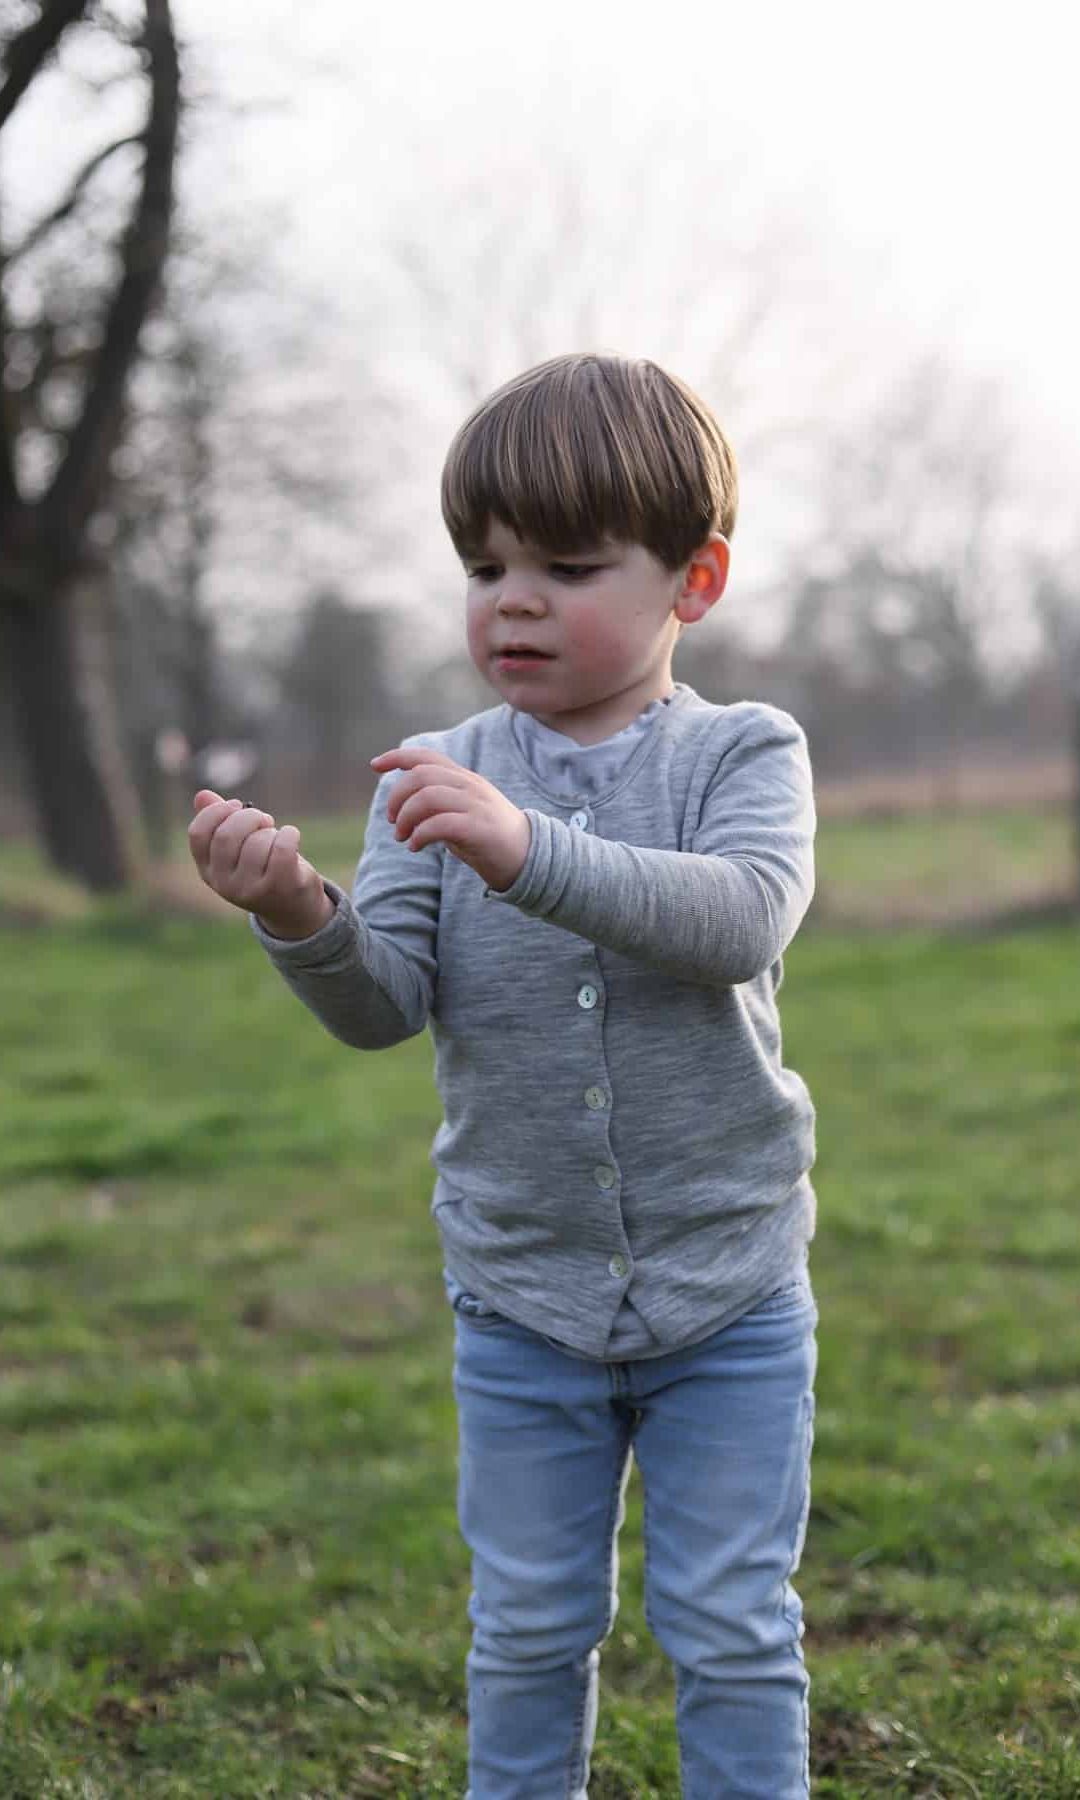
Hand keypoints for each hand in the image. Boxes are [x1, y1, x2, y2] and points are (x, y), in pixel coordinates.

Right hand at [187, 790, 333, 936]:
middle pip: (227, 835)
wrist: (294, 909)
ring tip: (276, 839)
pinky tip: (292, 837)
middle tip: (263, 820)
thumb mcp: (238, 849)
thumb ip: (220, 823)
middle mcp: (224, 884)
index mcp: (208, 871)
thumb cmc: (263, 869)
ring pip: (257, 842)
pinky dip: (290, 834)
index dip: (217, 811)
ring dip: (271, 831)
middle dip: (249, 817)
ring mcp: (251, 889)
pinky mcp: (279, 887)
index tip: (235, 805)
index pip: (198, 833)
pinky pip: (283, 847)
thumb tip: (202, 795)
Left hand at [370, 747, 530, 891]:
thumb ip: (437, 803)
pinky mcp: (479, 828)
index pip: (427, 757)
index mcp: (464, 779)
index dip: (397, 757)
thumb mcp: (461, 812)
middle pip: (421, 776)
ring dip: (405, 817)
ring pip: (427, 797)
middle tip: (392, 821)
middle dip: (397, 797)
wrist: (528, 857)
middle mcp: (470, 786)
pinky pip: (439, 824)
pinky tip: (415, 846)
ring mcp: (476, 805)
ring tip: (402, 837)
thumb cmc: (488, 837)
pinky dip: (420, 834)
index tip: (374, 765)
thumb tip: (403, 805)